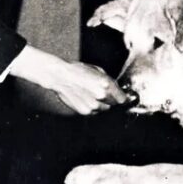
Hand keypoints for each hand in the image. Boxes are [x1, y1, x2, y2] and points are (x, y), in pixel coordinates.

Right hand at [8, 46, 127, 114]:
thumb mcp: (98, 71)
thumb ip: (110, 82)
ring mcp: (93, 105)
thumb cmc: (78, 71)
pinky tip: (85, 98)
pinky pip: (94, 112)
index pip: (122, 98)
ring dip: (101, 104)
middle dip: (111, 99)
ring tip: (91, 95)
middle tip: (102, 93)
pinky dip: (92, 107)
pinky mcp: (85, 111)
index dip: (122, 98)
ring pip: (104, 109)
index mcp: (106, 85)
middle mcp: (101, 96)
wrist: (60, 76)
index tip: (122, 98)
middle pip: (114, 104)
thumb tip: (118, 90)